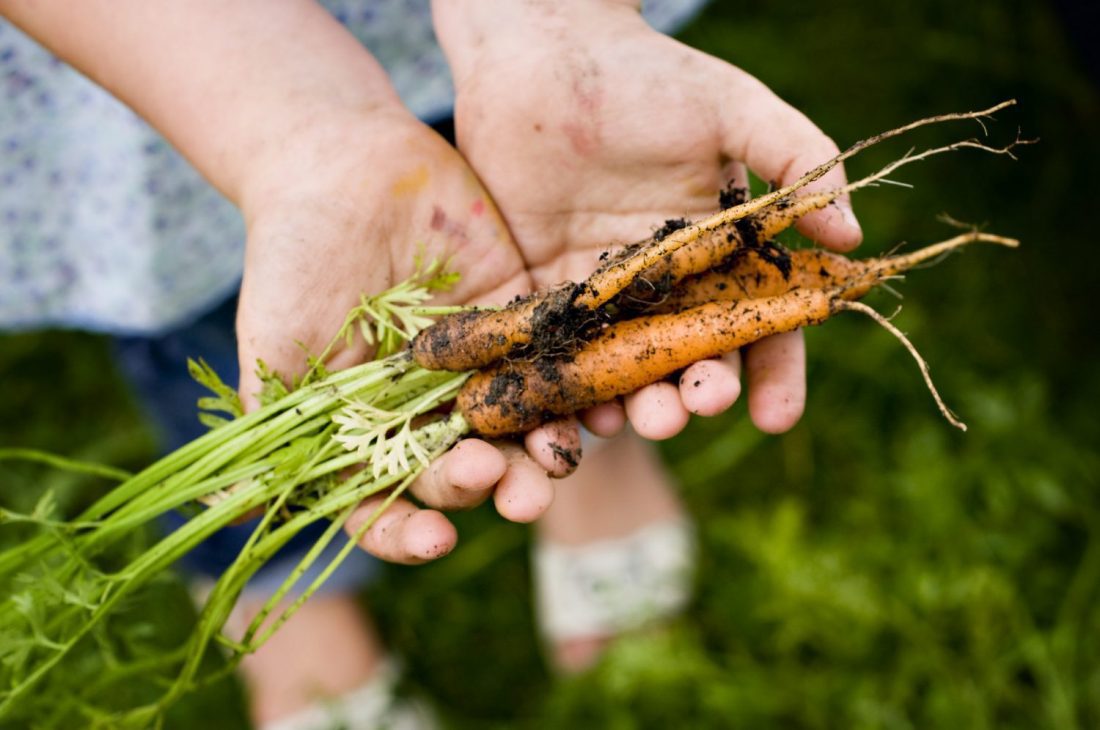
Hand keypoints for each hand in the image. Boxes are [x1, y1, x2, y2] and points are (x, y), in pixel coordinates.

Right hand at [236, 107, 574, 563]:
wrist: (341, 164)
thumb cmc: (291, 256)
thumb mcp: (275, 345)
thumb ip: (275, 429)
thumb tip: (226, 518)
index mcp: (370, 429)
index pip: (389, 502)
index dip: (410, 530)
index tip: (434, 540)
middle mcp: (430, 409)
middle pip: (468, 468)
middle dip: (492, 486)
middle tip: (516, 491)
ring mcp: (480, 365)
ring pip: (522, 424)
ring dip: (546, 449)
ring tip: (563, 456)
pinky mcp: (521, 317)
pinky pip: (558, 360)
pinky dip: (582, 385)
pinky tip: (605, 404)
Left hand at [435, 0, 862, 437]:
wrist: (544, 51)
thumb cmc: (646, 75)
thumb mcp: (732, 108)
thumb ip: (796, 159)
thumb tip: (853, 236)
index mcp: (720, 251)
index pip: (758, 324)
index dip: (773, 374)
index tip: (777, 418)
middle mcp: (666, 283)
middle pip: (692, 357)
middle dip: (701, 393)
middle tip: (698, 408)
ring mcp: (604, 292)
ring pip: (627, 367)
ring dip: (638, 404)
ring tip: (643, 422)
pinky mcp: (543, 288)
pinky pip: (561, 352)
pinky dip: (572, 388)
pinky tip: (580, 413)